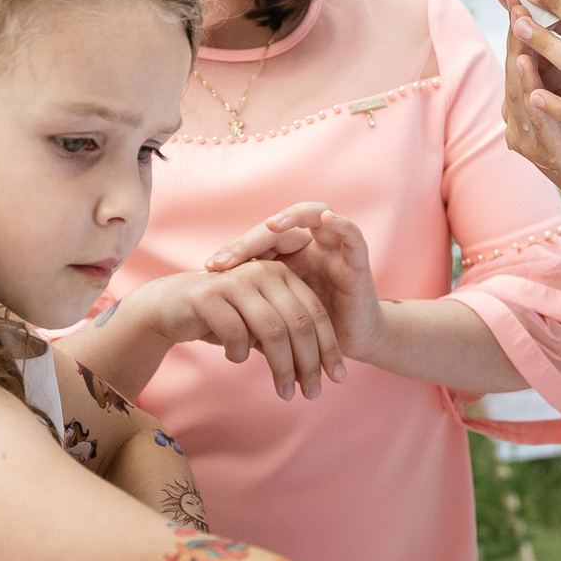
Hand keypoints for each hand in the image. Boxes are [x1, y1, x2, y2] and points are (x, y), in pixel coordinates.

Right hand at [121, 263, 344, 401]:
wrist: (168, 306)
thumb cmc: (219, 317)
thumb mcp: (257, 326)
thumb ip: (284, 340)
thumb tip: (315, 373)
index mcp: (281, 274)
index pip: (315, 314)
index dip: (329, 348)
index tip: (338, 379)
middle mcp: (262, 272)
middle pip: (298, 323)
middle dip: (309, 363)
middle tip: (313, 393)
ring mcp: (235, 281)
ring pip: (272, 330)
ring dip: (282, 367)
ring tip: (285, 392)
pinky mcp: (208, 295)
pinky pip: (236, 332)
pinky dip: (240, 352)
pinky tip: (236, 358)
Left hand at [206, 203, 384, 364]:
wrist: (345, 346)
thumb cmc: (306, 328)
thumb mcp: (273, 313)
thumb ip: (248, 301)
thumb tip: (201, 301)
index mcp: (287, 255)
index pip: (258, 240)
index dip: (235, 251)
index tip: (210, 269)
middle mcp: (309, 245)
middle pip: (279, 226)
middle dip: (252, 240)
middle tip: (230, 257)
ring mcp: (333, 248)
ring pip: (314, 215)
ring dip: (293, 218)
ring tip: (273, 225)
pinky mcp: (358, 258)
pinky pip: (352, 233)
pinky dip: (340, 224)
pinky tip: (326, 220)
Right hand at [486, 0, 560, 225]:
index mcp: (528, 103)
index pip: (520, 54)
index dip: (519, 22)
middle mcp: (519, 119)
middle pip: (514, 65)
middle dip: (515, 28)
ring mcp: (530, 138)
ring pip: (520, 86)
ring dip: (518, 51)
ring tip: (519, 20)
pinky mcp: (550, 153)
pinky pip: (539, 117)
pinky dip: (531, 89)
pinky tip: (527, 64)